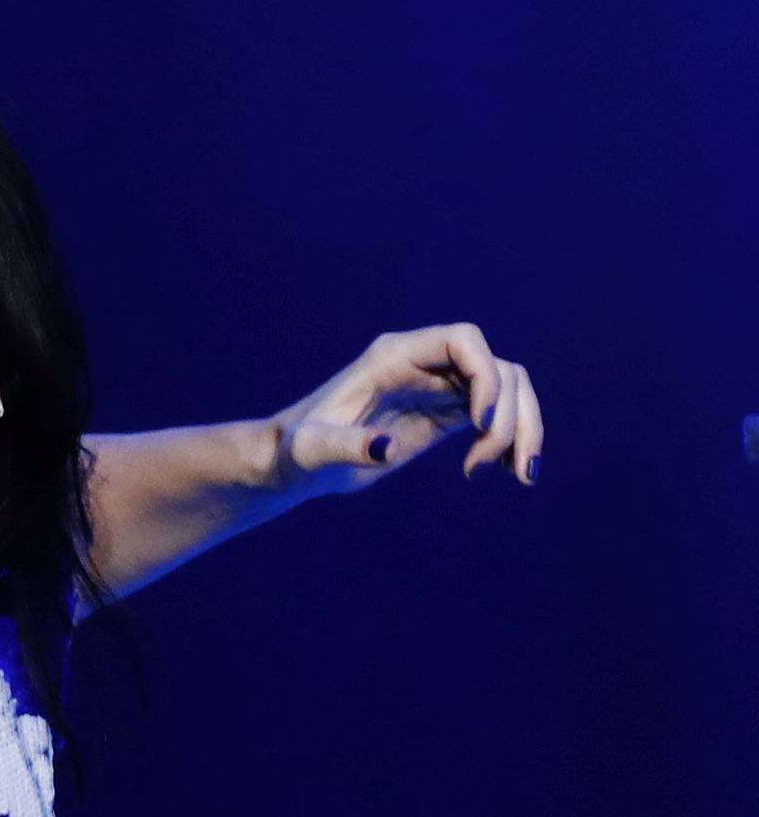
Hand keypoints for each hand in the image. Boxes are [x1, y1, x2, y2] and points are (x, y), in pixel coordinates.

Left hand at [270, 323, 543, 497]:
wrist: (294, 462)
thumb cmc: (296, 451)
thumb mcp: (311, 451)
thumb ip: (344, 447)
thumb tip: (386, 450)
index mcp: (394, 356)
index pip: (463, 340)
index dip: (485, 373)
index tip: (480, 423)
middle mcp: (423, 364)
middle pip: (496, 368)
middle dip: (510, 414)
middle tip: (490, 466)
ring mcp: (438, 387)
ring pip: (506, 390)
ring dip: (522, 428)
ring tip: (517, 477)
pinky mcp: (443, 414)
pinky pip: (494, 415)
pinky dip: (509, 440)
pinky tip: (505, 473)